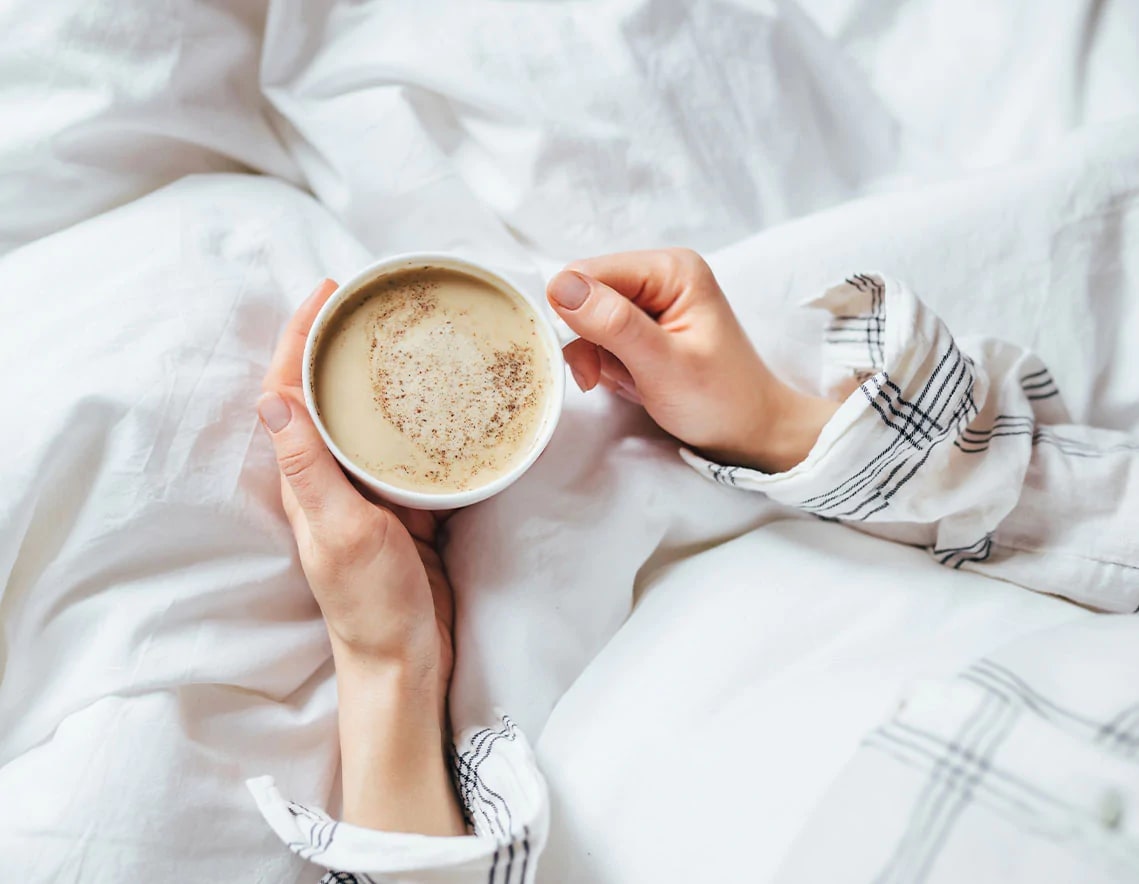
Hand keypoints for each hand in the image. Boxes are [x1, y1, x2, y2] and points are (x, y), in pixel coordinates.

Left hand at [258, 280, 463, 835]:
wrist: (406, 660)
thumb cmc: (371, 603)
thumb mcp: (341, 532)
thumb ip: (309, 468)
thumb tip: (270, 398)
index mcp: (304, 479)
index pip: (289, 392)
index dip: (300, 338)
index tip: (328, 292)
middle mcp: (329, 478)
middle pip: (325, 395)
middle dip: (339, 343)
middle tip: (373, 301)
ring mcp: (367, 492)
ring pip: (367, 419)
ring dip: (378, 375)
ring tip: (408, 336)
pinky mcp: (402, 507)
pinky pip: (406, 451)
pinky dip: (416, 418)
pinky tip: (439, 398)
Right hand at [547, 248, 838, 472]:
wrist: (749, 431)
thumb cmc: (720, 400)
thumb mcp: (663, 365)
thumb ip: (613, 323)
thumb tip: (560, 285)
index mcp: (671, 270)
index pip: (588, 272)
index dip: (573, 314)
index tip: (587, 360)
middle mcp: (660, 274)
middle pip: (584, 294)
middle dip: (588, 341)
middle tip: (607, 377)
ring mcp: (653, 298)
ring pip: (588, 319)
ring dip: (598, 357)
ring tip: (631, 381)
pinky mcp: (646, 323)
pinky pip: (602, 336)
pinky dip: (608, 364)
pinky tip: (634, 380)